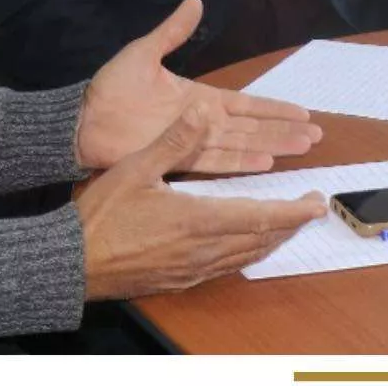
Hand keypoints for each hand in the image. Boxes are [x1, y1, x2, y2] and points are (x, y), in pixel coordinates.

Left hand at [76, 0, 322, 172]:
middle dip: (285, 129)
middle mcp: (201, 123)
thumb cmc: (111, 88)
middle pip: (253, 126)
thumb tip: (195, 1)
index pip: (245, 103)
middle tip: (316, 134)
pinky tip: (266, 161)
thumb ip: (174, 31)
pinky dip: (241, 161)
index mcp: (198, 99)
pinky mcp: (177, 157)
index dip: (274, 108)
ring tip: (302, 146)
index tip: (303, 112)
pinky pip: (215, 161)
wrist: (82, 121)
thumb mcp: (145, 53)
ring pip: (243, 144)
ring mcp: (191, 141)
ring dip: (273, 145)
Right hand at [76, 103, 327, 301]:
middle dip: (290, 223)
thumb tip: (203, 109)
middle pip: (260, 239)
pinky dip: (247, 252)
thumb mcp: (136, 168)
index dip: (293, 210)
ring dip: (272, 239)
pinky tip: (247, 245)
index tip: (317, 202)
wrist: (71, 264)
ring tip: (289, 224)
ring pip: (246, 256)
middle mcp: (203, 250)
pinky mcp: (180, 279)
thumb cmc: (102, 216)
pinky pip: (227, 266)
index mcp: (198, 220)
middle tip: (312, 208)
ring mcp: (192, 269)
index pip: (260, 216)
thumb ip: (175, 140)